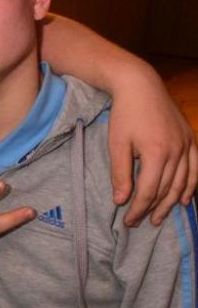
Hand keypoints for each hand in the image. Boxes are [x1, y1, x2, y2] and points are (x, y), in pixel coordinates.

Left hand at [108, 64, 197, 225]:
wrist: (141, 85)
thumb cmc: (125, 114)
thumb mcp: (117, 144)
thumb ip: (120, 174)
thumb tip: (121, 201)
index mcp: (157, 153)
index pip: (148, 192)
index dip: (138, 209)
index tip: (128, 220)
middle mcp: (176, 151)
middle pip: (166, 190)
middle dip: (152, 209)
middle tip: (140, 222)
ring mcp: (186, 145)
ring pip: (182, 183)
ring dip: (171, 203)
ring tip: (160, 217)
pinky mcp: (190, 139)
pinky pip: (195, 168)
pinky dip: (191, 186)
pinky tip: (185, 200)